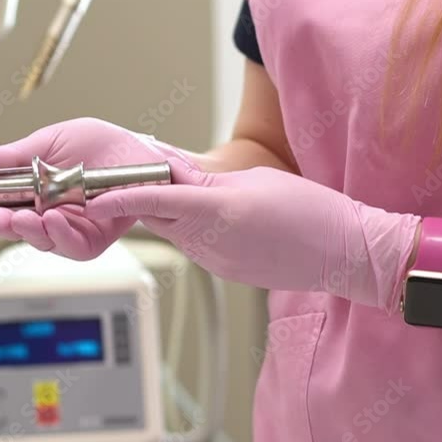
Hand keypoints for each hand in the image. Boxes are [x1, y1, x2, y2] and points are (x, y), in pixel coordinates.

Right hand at [0, 117, 194, 259]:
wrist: (141, 152)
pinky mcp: (90, 240)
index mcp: (24, 191)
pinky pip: (70, 246)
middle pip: (4, 230)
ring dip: (21, 230)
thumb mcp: (50, 141)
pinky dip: (59, 234)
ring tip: (15, 217)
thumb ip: (12, 156)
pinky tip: (52, 219)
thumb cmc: (100, 145)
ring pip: (34, 240)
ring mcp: (64, 229)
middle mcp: (40, 214)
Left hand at [86, 159, 421, 309]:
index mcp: (216, 212)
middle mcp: (208, 243)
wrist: (348, 256)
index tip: (92, 192)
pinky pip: (195, 245)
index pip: (153, 200)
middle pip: (156, 216)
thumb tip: (171, 170)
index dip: (119, 194)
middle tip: (128, 175)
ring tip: (176, 188)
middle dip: (139, 197)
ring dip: (165, 212)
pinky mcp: (226, 271)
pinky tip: (205, 215)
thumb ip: (206, 178)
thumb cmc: (312, 213)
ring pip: (174, 231)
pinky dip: (189, 227)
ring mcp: (216, 261)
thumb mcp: (256, 180)